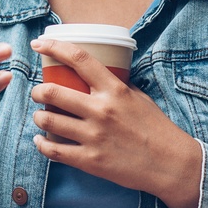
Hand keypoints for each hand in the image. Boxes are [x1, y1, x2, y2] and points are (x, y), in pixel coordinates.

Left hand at [29, 37, 202, 207]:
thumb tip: (97, 75)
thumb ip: (116, 85)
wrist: (170, 164)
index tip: (39, 44)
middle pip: (52, 91)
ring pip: (48, 120)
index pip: (78, 59)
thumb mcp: (138, 97)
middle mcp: (101, 110)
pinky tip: (40, 140)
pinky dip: (42, 144)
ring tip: (40, 116)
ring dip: (38, 116)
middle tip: (37, 92)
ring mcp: (94, 136)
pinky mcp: (90, 160)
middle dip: (37, 90)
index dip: (54, 47)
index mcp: (114, 90)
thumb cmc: (156, 128)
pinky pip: (54, 150)